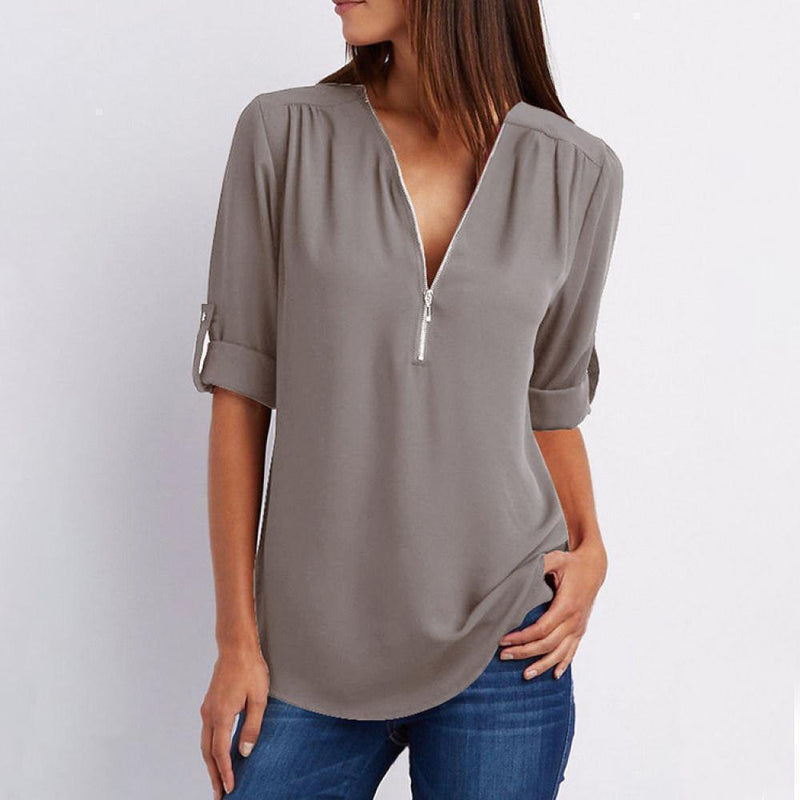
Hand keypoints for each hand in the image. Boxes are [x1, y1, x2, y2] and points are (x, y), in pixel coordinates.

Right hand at [200, 645, 269, 797]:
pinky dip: (210, 749)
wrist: (236, 646)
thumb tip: (245, 752)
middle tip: (219, 795)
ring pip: (204, 744)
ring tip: (217, 779)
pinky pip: (207, 733)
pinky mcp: (210, 703)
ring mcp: (207, 709)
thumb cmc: (250, 669)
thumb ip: (252, 726)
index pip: (221, 753)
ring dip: (210, 763)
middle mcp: (209, 714)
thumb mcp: (258, 698)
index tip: (230, 790)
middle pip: (208, 753)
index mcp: (221, 715)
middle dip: (213, 775)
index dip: (225, 773)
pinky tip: (217, 753)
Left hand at [498, 541, 606, 679]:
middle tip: (503, 656)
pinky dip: (563, 664)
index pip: (541, 629)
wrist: (594, 567)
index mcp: (566, 605)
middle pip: (547, 644)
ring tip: (525, 675)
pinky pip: (572, 652)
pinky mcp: (581, 629)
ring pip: (559, 653)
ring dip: (541, 665)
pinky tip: (554, 675)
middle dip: (524, 652)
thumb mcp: (555, 559)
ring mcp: (579, 627)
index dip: (522, 637)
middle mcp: (574, 620)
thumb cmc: (571, 563)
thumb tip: (520, 571)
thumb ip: (540, 565)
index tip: (504, 640)